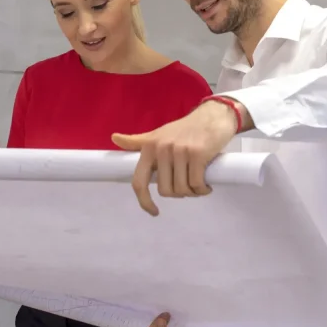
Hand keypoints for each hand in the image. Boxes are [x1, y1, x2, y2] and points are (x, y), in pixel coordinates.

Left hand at [111, 100, 244, 214]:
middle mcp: (161, 149)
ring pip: (182, 189)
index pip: (138, 181)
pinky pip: (196, 184)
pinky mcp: (197, 154)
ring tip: (198, 183)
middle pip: (165, 190)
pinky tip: (206, 185)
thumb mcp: (158, 134)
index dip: (144, 201)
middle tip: (188, 184)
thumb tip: (114, 138)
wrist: (213, 115)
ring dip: (192, 192)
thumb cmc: (185, 128)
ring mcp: (179, 151)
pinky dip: (203, 189)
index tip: (154, 211)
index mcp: (149, 147)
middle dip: (178, 193)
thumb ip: (137, 141)